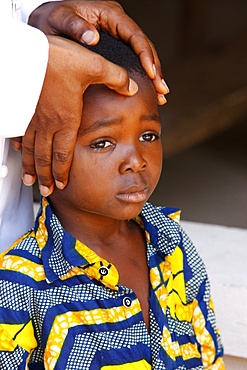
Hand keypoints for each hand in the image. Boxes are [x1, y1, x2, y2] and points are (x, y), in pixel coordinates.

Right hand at [12, 36, 137, 195]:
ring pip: (30, 148)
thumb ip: (116, 78)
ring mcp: (32, 116)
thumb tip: (132, 87)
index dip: (63, 171)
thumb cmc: (60, 58)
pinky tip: (18, 151)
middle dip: (46, 176)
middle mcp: (48, 123)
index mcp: (67, 118)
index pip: (64, 153)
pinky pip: (19, 132)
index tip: (62, 185)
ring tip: (31, 181)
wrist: (28, 49)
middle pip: (45, 157)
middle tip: (46, 191)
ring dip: (31, 166)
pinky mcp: (22, 107)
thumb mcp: (95, 66)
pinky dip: (19, 145)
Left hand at [28, 1, 168, 102]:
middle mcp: (119, 25)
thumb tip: (93, 37)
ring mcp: (118, 37)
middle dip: (155, 70)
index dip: (146, 55)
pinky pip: (133, 61)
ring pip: (142, 56)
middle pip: (144, 47)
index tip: (152, 74)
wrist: (46, 23)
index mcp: (111, 15)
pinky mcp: (116, 48)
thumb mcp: (60, 20)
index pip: (135, 36)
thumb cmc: (53, 20)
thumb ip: (74, 26)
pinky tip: (150, 90)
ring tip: (161, 95)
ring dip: (153, 76)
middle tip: (162, 91)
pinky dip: (142, 76)